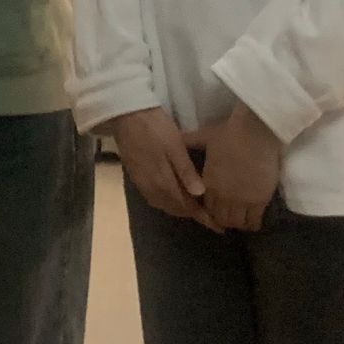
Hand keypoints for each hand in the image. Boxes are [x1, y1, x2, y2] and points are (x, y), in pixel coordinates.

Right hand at [109, 107, 210, 223]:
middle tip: (211, 216)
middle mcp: (152, 190)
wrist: (125, 116)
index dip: (204, 218)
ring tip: (196, 207)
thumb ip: (186, 172)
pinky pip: (156, 198)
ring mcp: (142, 185)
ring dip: (181, 208)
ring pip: (165, 205)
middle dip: (193, 214)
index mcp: (164, 183)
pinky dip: (169, 201)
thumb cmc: (155, 128)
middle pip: (176, 209)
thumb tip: (200, 195)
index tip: (219, 228)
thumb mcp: (175, 146)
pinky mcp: (137, 178)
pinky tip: (175, 194)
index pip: (187, 207)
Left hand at [185, 105, 282, 232]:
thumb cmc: (230, 133)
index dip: (210, 211)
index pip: (205, 207)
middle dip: (223, 220)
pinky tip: (254, 222)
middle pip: (220, 219)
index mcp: (208, 183)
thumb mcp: (205, 137)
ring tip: (243, 219)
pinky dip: (253, 224)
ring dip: (237, 223)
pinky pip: (253, 221)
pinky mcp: (259, 201)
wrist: (255, 131)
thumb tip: (178, 137)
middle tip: (230, 216)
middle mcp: (223, 196)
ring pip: (236, 223)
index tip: (216, 210)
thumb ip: (191, 141)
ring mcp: (241, 200)